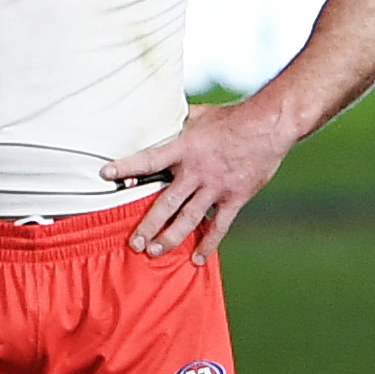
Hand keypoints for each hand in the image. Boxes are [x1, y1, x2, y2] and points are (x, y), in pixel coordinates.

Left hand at [102, 99, 302, 260]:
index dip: (126, 166)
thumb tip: (158, 117)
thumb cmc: (233, 117)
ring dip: (170, 239)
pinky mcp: (235, 198)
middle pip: (166, 203)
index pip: (149, 159)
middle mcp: (197, 172)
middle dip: (148, 225)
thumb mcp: (200, 114)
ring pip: (188, 219)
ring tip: (154, 253)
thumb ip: (178, 122)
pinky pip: (219, 226)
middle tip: (134, 243)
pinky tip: (197, 259)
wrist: (270, 125)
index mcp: (185, 148)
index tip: (105, 174)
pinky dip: (208, 244)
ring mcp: (216, 188)